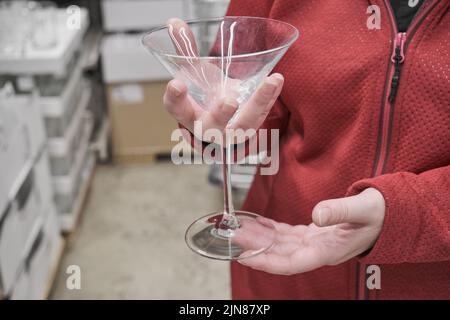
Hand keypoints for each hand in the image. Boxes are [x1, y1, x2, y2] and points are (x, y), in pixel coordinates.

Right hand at [162, 18, 283, 140]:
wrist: (221, 124)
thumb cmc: (204, 99)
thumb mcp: (193, 76)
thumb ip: (185, 51)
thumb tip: (174, 23)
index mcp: (188, 115)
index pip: (177, 109)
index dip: (175, 99)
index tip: (177, 84)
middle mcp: (208, 128)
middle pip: (211, 126)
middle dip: (220, 115)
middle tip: (230, 101)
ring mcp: (231, 132)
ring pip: (244, 125)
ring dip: (258, 104)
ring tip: (271, 81)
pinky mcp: (250, 129)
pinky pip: (262, 115)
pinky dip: (270, 98)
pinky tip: (276, 80)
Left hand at [237, 188, 385, 274]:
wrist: (389, 215)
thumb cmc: (381, 215)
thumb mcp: (364, 209)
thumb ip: (341, 211)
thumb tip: (317, 214)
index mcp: (328, 250)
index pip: (292, 263)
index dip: (267, 262)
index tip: (246, 256)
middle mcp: (318, 250)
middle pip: (280, 253)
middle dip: (256, 245)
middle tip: (234, 234)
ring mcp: (315, 243)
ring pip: (281, 244)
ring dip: (260, 236)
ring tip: (240, 227)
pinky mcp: (314, 234)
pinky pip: (288, 234)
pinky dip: (272, 229)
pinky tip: (258, 222)